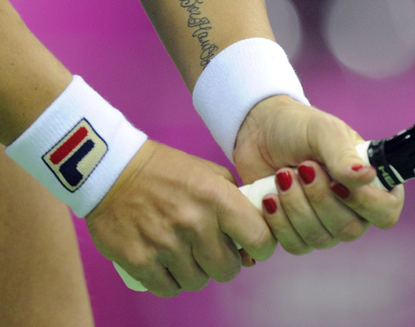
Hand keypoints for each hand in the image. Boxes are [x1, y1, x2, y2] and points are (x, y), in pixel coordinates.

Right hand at [86, 140, 275, 296]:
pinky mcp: (139, 260)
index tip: (250, 247)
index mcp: (217, 197)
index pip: (259, 239)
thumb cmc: (166, 170)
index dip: (259, 248)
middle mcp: (195, 223)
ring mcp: (166, 244)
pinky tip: (165, 262)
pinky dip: (169, 280)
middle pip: (228, 270)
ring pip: (198, 282)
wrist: (111, 169)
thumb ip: (236, 203)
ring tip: (184, 252)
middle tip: (211, 250)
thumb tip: (251, 248)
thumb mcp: (210, 174)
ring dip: (194, 271)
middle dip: (223, 262)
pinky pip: (168, 288)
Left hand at [233, 95, 403, 253]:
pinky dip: (279, 222)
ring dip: (297, 207)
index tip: (336, 183)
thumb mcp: (323, 132)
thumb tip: (367, 175)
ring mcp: (325, 225)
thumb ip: (344, 155)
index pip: (385, 212)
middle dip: (320, 199)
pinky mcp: (296, 233)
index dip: (366, 205)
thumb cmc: (298, 128)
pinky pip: (295, 245)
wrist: (258, 133)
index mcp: (370, 182)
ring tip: (282, 175)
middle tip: (302, 168)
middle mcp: (353, 209)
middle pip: (349, 229)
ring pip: (320, 239)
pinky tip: (269, 197)